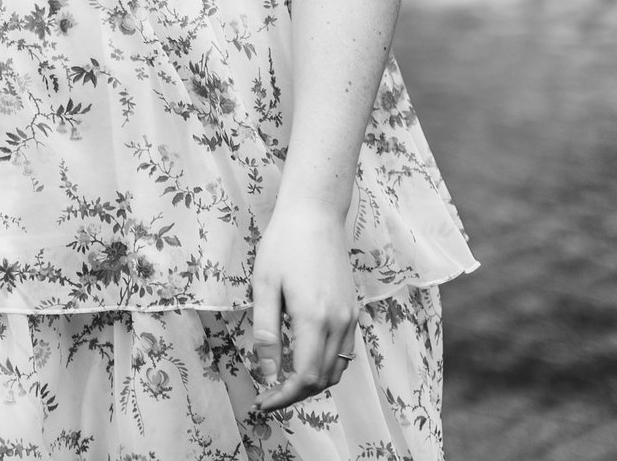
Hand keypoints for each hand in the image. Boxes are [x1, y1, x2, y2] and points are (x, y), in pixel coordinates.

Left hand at [249, 200, 361, 416]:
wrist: (315, 214)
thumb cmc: (283, 245)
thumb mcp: (264, 286)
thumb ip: (266, 333)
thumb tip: (269, 374)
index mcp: (314, 318)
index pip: (305, 377)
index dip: (284, 397)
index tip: (262, 402)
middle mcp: (339, 322)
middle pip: (323, 379)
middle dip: (295, 394)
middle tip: (267, 395)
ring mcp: (350, 317)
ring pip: (337, 369)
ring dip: (312, 383)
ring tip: (283, 382)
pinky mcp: (353, 310)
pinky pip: (344, 352)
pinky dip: (326, 367)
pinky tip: (303, 360)